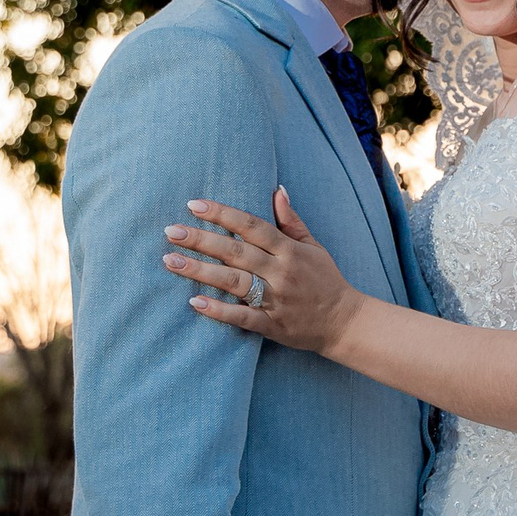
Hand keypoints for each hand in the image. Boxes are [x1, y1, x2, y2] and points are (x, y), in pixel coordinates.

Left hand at [165, 188, 360, 354]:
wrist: (345, 322)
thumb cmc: (326, 281)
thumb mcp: (314, 247)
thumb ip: (292, 221)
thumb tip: (277, 190)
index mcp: (290, 250)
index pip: (252, 226)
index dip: (222, 214)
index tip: (194, 205)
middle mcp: (281, 272)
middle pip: (236, 252)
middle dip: (201, 240)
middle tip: (171, 231)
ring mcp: (276, 299)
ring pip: (234, 281)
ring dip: (201, 271)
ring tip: (171, 261)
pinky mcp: (272, 324)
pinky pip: (242, 317)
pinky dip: (219, 310)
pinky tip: (195, 301)